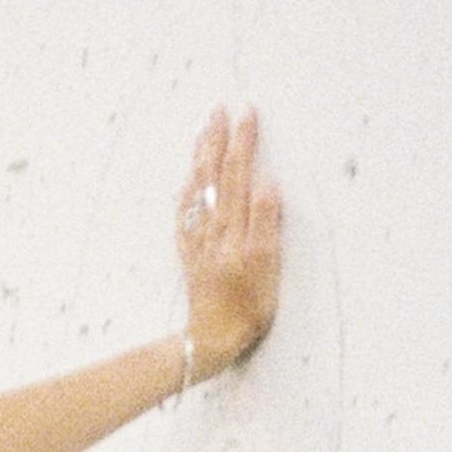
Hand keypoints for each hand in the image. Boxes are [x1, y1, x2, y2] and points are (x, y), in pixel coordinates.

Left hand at [176, 103, 283, 376]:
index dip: (243, 143)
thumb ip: (266, 222)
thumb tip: (267, 182)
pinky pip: (184, 216)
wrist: (211, 341)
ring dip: (200, 159)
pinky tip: (187, 182)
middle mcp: (212, 231)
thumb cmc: (246, 308)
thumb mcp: (266, 266)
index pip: (238, 174)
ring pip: (196, 192)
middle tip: (219, 110)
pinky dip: (186, 193)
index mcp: (234, 228)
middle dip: (217, 141)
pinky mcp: (191, 257)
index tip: (248, 113)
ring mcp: (199, 243)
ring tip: (203, 133)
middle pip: (214, 177)